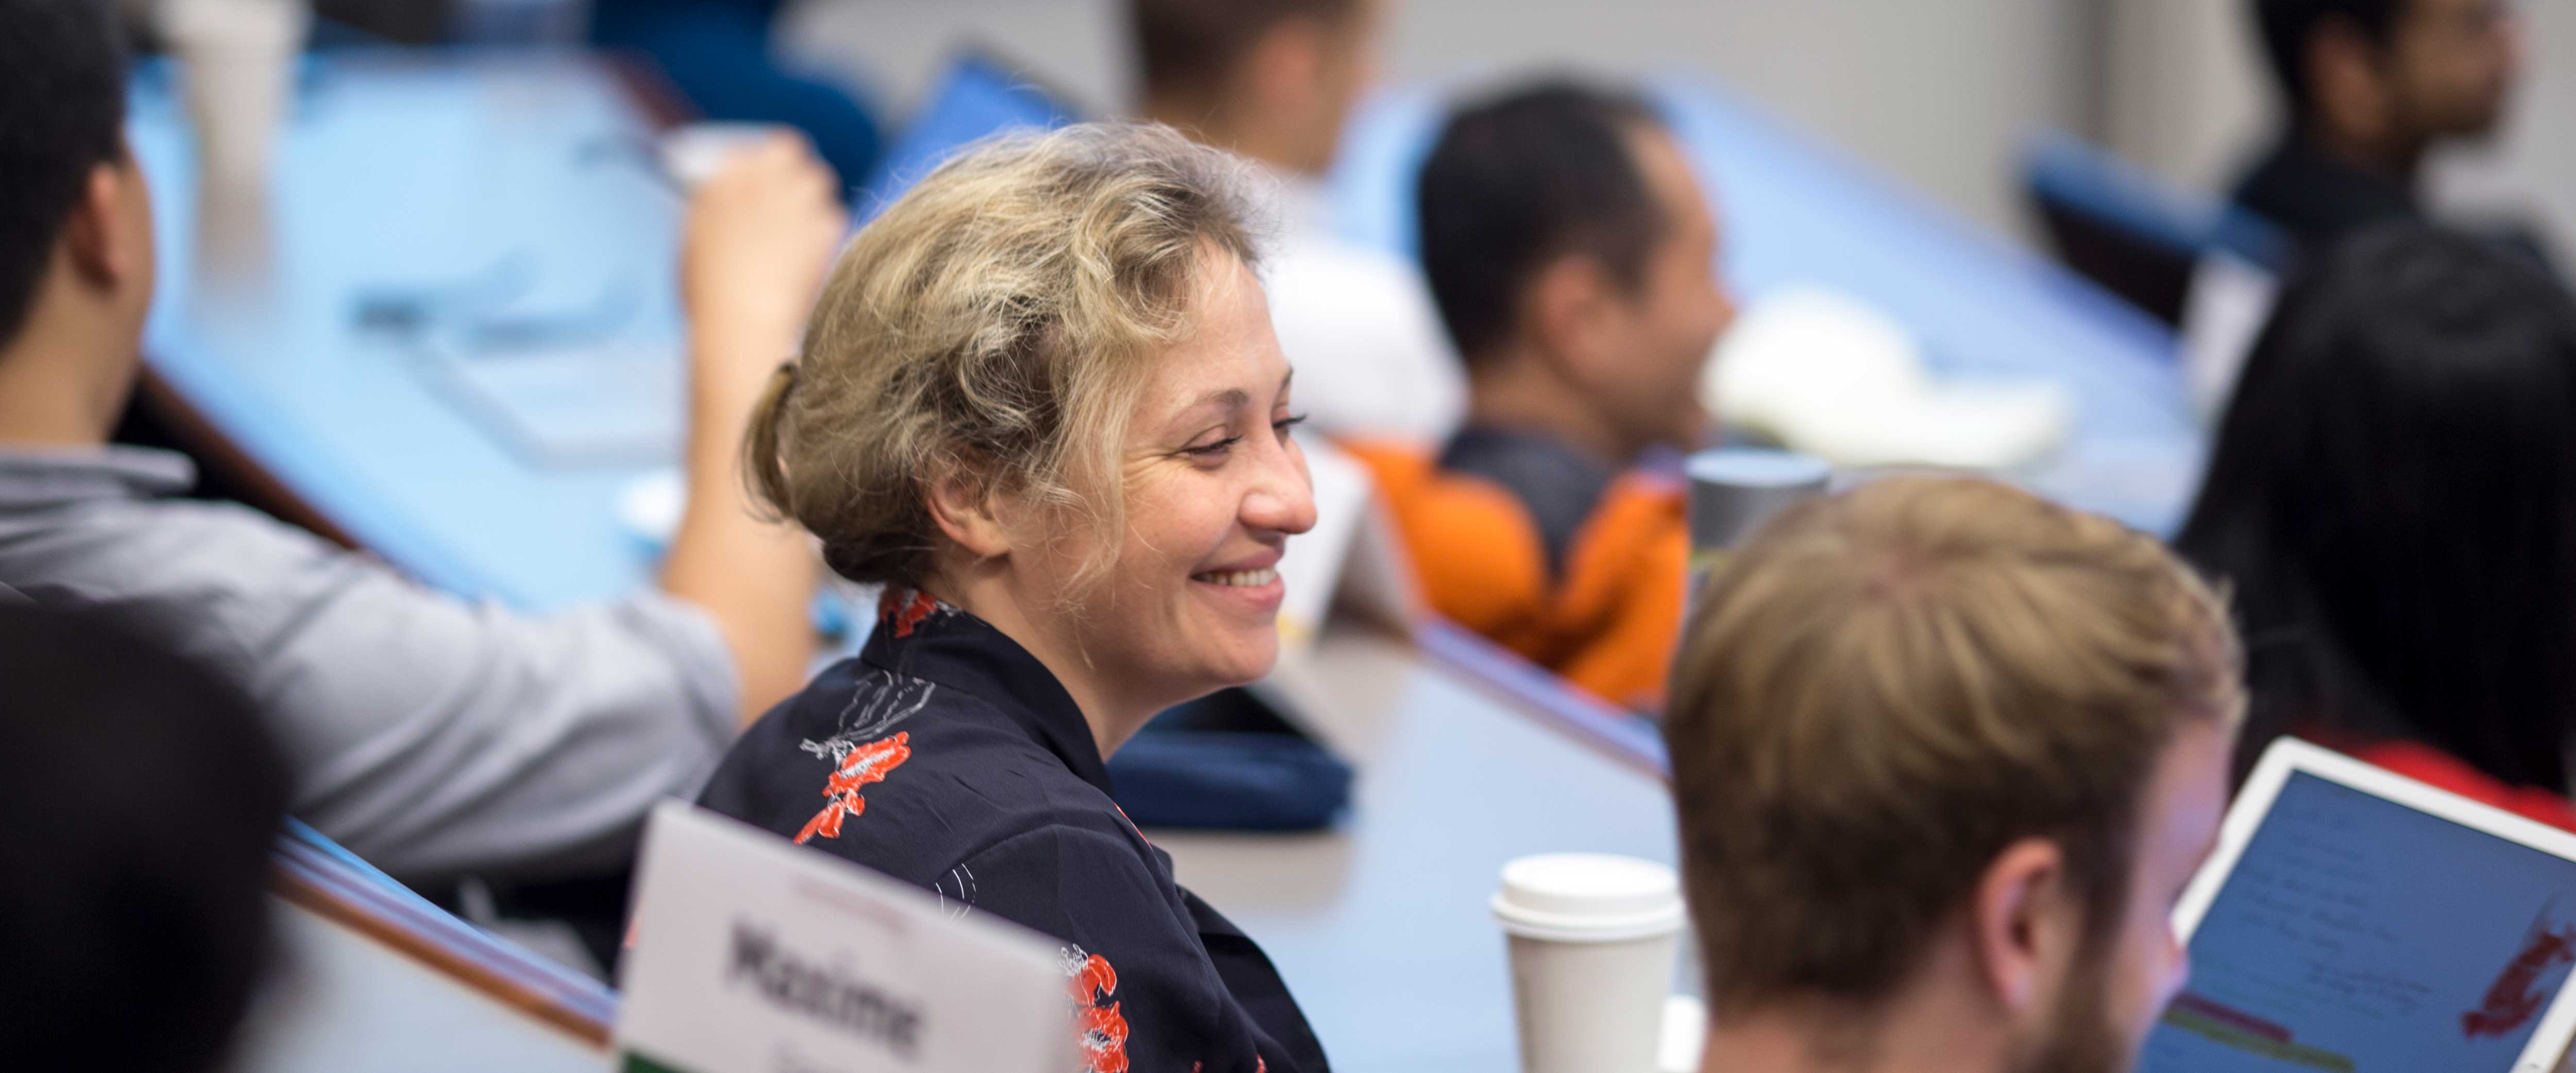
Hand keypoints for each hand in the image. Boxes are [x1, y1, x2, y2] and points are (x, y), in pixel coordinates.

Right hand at [680, 132, 848, 398]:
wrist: (743, 320)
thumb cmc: (712, 291)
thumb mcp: (699, 239)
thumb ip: (720, 205)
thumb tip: (736, 196)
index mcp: (722, 178)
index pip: (749, 151)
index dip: (761, 167)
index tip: (765, 184)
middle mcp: (759, 177)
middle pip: (789, 150)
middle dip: (792, 171)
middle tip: (790, 199)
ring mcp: (795, 196)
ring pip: (817, 179)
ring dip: (811, 198)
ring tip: (799, 232)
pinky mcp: (826, 223)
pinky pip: (833, 216)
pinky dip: (824, 232)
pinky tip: (808, 258)